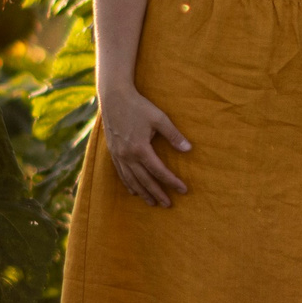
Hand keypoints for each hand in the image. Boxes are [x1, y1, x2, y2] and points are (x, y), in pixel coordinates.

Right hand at [100, 88, 190, 206]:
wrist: (114, 97)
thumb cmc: (139, 106)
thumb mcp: (160, 118)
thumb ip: (174, 135)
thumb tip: (189, 150)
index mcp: (140, 148)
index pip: (159, 171)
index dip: (172, 182)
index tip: (183, 190)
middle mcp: (127, 155)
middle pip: (144, 180)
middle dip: (157, 193)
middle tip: (168, 205)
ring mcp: (118, 155)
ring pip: (131, 180)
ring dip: (143, 192)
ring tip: (152, 203)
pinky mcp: (112, 152)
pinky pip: (121, 173)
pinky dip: (128, 184)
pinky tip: (133, 191)